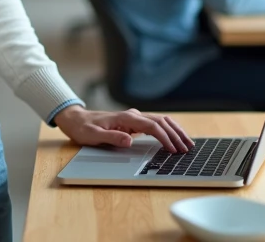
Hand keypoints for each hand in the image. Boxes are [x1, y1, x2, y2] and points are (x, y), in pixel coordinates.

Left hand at [53, 105, 194, 153]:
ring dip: (175, 131)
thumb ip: (112, 137)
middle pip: (161, 121)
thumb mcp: (93, 136)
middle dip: (176, 134)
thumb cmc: (84, 128)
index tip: (173, 149)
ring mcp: (134, 117)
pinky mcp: (134, 122)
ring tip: (187, 143)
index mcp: (125, 118)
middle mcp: (132, 115)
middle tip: (187, 148)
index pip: (152, 126)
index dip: (165, 137)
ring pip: (161, 121)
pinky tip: (174, 137)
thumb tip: (129, 140)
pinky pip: (156, 124)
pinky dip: (168, 130)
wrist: (77, 119)